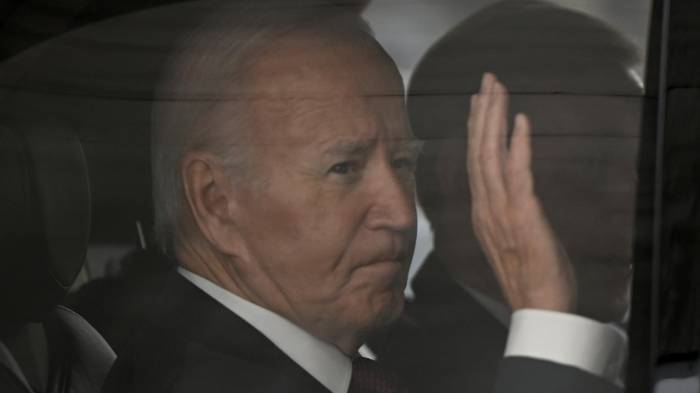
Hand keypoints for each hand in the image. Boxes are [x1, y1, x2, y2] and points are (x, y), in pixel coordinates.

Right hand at [466, 73, 575, 312]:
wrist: (538, 309)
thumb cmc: (530, 276)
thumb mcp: (511, 238)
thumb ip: (505, 211)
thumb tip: (509, 191)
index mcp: (482, 212)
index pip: (475, 162)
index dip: (476, 129)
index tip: (479, 102)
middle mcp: (486, 208)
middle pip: (478, 152)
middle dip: (482, 113)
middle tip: (487, 80)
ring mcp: (501, 213)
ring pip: (491, 158)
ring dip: (494, 120)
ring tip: (497, 90)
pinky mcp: (523, 218)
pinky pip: (518, 176)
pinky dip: (518, 147)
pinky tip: (520, 122)